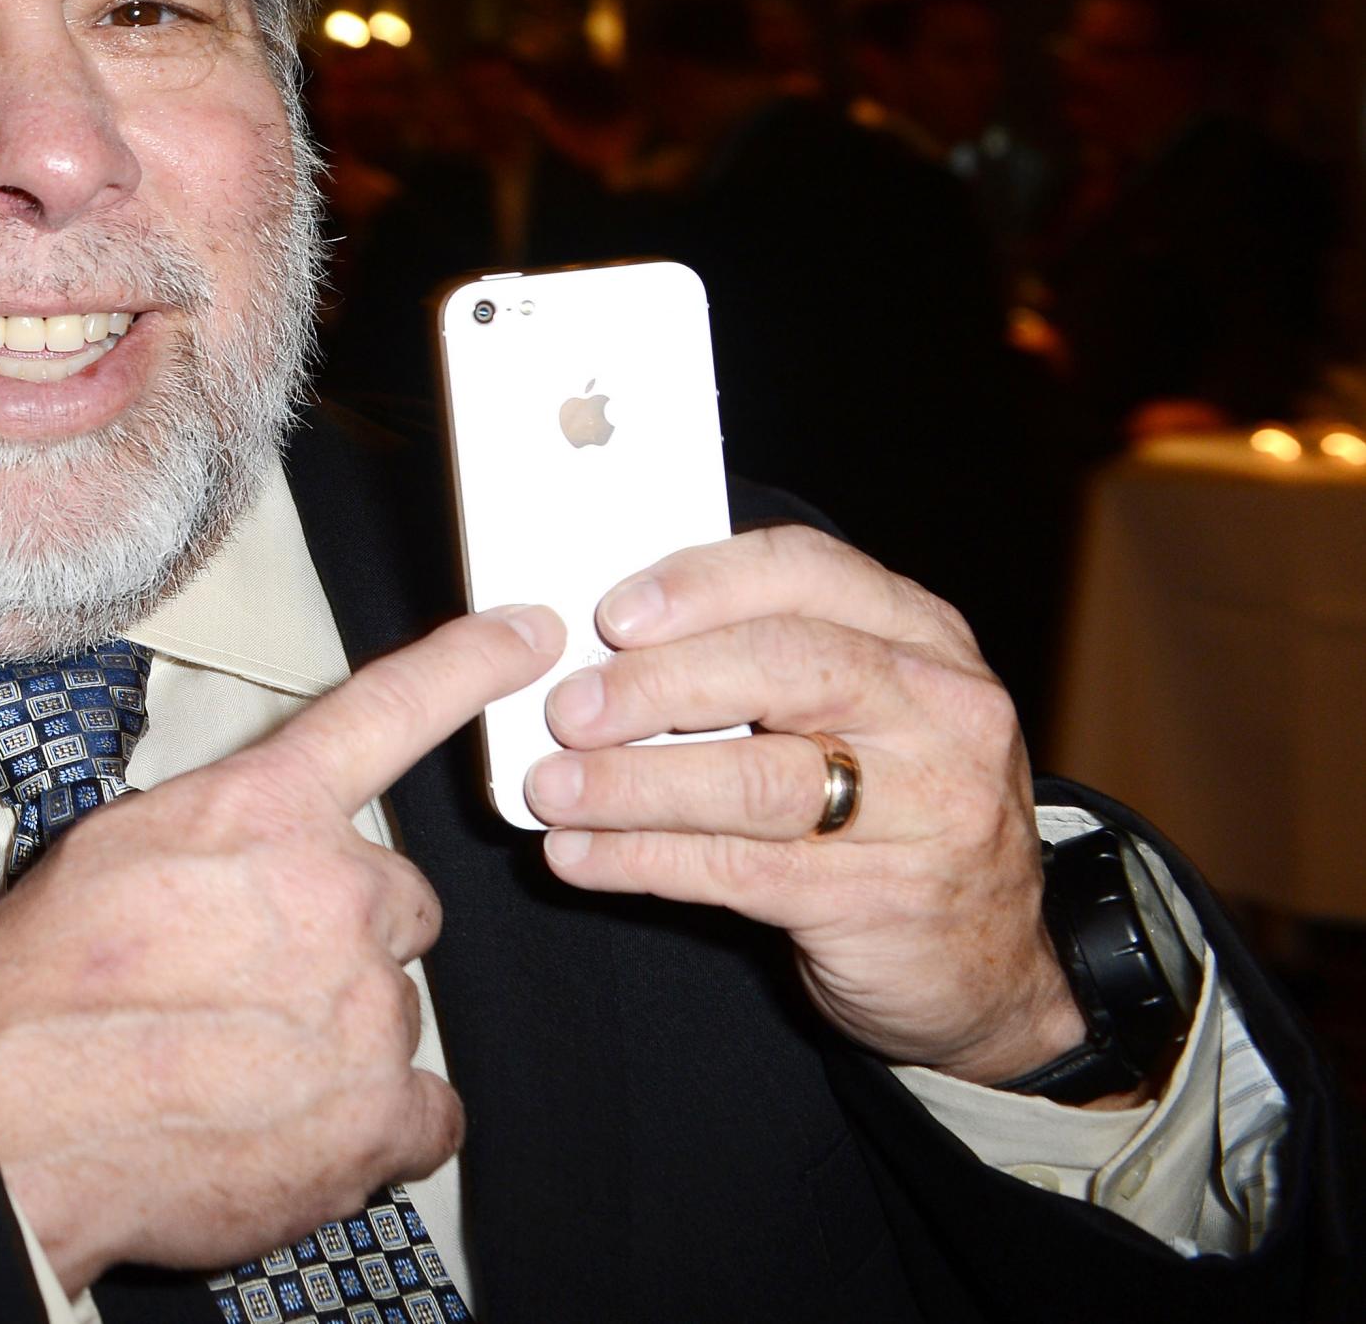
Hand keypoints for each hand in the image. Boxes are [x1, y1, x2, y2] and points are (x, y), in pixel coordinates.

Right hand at [0, 605, 564, 1292]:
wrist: (14, 1121)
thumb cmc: (44, 987)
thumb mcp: (119, 846)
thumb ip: (225, 825)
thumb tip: (261, 842)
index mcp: (266, 811)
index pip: (393, 710)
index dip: (472, 664)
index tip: (530, 637)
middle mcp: (335, 892)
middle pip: (398, 901)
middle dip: (342, 938)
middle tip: (254, 982)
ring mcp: (364, 1004)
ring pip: (394, 1008)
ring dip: (339, 1035)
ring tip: (239, 1064)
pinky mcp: (377, 1112)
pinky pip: (425, 1111)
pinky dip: (373, 1126)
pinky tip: (293, 1124)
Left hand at [528, 525, 1089, 1089]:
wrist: (986, 965)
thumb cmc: (894, 807)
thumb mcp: (865, 709)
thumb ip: (764, 662)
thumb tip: (602, 644)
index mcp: (923, 637)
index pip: (807, 571)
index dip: (702, 584)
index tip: (612, 613)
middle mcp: (940, 710)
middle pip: (785, 668)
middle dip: (659, 683)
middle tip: (568, 708)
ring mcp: (926, 810)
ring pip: (758, 780)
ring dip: (634, 783)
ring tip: (551, 787)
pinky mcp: (884, 901)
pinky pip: (740, 872)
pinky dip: (644, 860)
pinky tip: (579, 855)